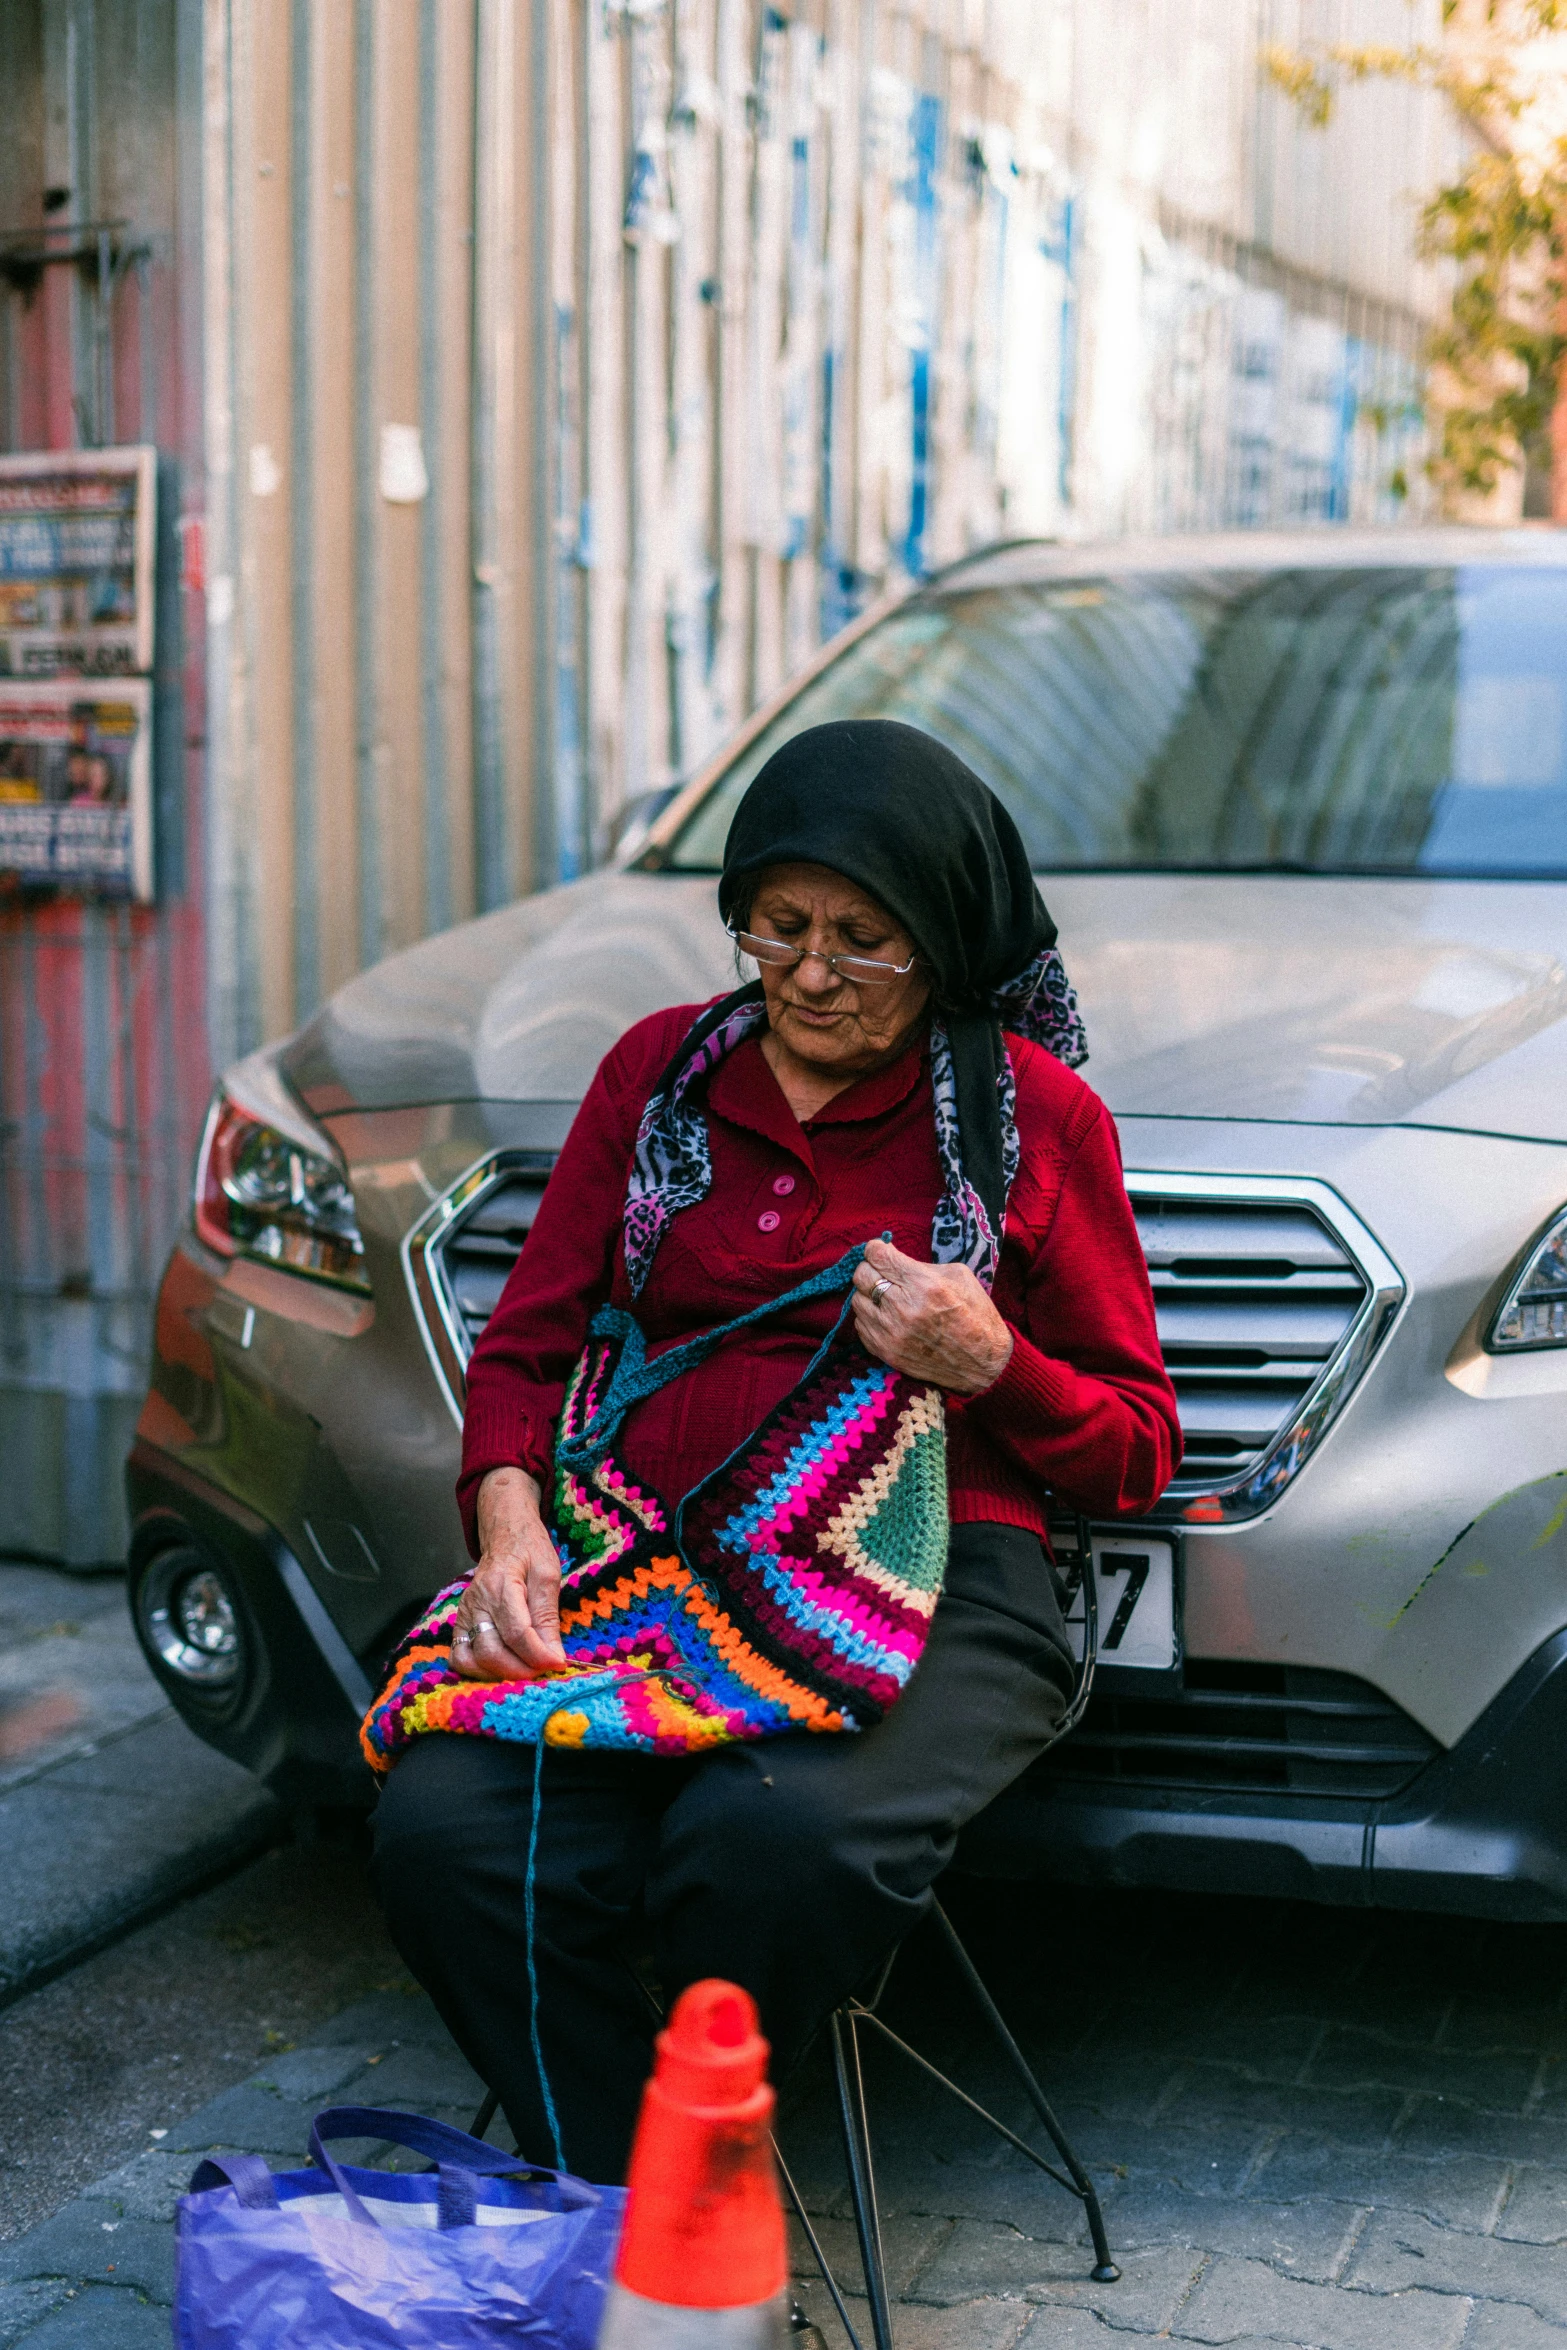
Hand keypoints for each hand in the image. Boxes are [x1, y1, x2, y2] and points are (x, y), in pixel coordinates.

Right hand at [451, 1467, 566, 1680]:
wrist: (504, 1535)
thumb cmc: (529, 1551)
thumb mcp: (548, 1575)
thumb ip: (547, 1617)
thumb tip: (553, 1656)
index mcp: (500, 1586)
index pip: (517, 1633)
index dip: (539, 1655)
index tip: (558, 1663)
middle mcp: (475, 1602)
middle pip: (491, 1651)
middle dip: (521, 1669)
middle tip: (544, 1668)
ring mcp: (463, 1614)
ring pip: (471, 1660)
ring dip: (500, 1674)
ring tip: (525, 1669)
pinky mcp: (458, 1624)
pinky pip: (459, 1657)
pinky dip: (478, 1671)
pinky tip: (501, 1668)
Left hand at [851, 1237, 1014, 1394]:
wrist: (984, 1362)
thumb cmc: (975, 1313)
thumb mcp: (958, 1276)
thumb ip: (920, 1264)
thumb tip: (891, 1256)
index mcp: (924, 1284)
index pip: (877, 1256)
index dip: (876, 1249)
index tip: (881, 1252)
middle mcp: (903, 1308)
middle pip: (861, 1275)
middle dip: (871, 1268)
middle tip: (884, 1273)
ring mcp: (891, 1333)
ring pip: (857, 1300)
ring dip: (869, 1295)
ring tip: (888, 1297)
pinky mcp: (886, 1352)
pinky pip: (861, 1326)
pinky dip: (871, 1318)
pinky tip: (888, 1317)